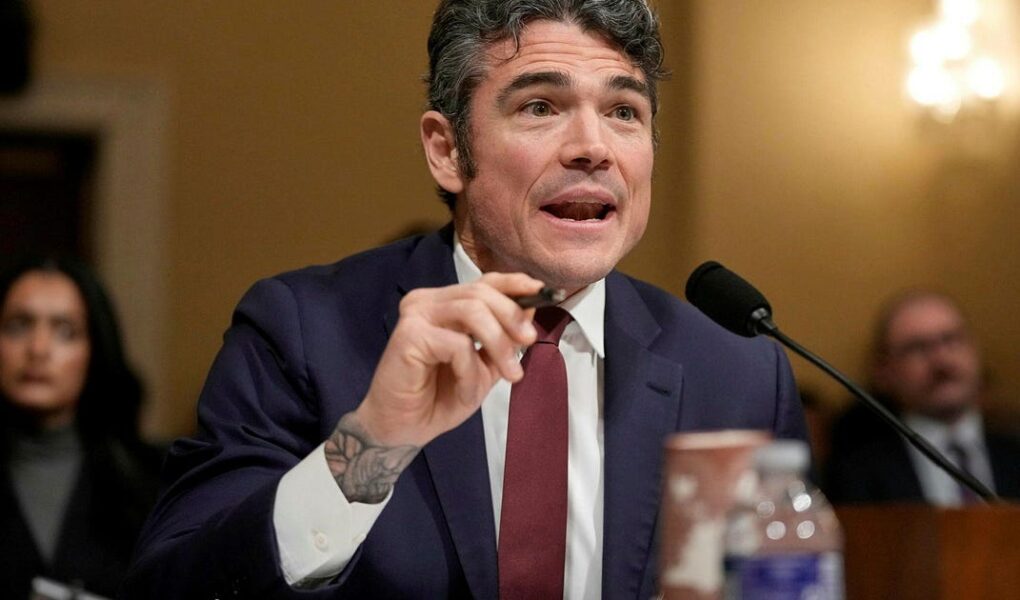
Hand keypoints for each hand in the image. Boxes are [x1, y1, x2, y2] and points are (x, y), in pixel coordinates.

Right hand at [325, 272, 541, 502]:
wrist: (402, 429)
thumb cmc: (439, 397)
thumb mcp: (484, 367)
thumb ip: (504, 339)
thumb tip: (529, 310)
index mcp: (445, 303)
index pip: (484, 282)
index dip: (515, 283)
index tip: (546, 293)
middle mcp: (427, 301)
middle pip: (481, 292)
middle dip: (512, 318)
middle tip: (530, 342)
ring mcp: (416, 315)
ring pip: (472, 311)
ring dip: (498, 344)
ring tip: (509, 374)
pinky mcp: (408, 335)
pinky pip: (457, 344)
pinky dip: (470, 370)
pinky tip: (466, 391)